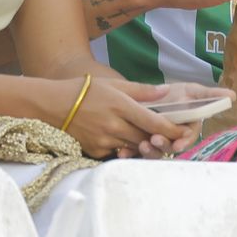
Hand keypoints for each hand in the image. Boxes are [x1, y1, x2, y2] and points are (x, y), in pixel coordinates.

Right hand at [60, 77, 208, 159]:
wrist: (52, 105)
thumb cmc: (83, 90)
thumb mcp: (112, 83)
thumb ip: (140, 90)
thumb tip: (165, 91)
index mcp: (121, 105)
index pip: (154, 122)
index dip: (172, 129)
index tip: (183, 132)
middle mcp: (114, 125)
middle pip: (147, 138)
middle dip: (160, 139)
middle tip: (171, 137)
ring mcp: (105, 140)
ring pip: (135, 147)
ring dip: (144, 144)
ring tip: (150, 139)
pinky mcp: (96, 151)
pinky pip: (118, 152)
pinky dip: (124, 148)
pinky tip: (123, 140)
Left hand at [126, 82, 236, 158]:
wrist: (148, 94)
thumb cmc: (176, 94)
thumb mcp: (191, 91)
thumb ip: (210, 95)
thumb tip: (232, 95)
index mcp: (186, 128)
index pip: (188, 138)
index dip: (184, 142)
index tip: (177, 145)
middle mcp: (173, 138)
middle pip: (170, 147)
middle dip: (163, 147)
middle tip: (152, 141)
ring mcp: (157, 142)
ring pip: (155, 153)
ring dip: (148, 152)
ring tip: (140, 146)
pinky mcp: (140, 144)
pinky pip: (136, 154)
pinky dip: (129, 155)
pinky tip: (122, 153)